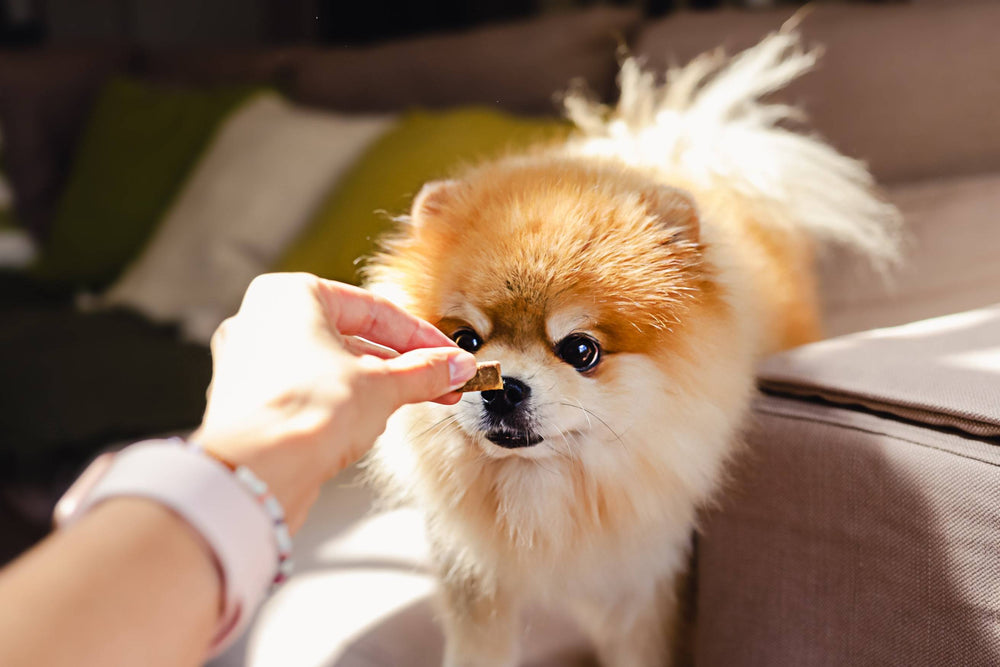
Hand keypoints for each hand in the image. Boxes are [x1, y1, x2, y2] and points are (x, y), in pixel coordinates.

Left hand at [191, 273, 475, 531]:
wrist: (256, 475)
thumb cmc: (303, 413)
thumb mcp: (383, 386)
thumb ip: (424, 372)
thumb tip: (452, 367)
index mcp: (289, 296)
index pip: (373, 309)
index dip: (421, 338)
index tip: (447, 357)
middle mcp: (261, 321)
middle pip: (351, 337)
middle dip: (401, 364)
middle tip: (439, 381)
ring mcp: (252, 364)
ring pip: (330, 366)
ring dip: (376, 385)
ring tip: (414, 402)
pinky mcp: (251, 404)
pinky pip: (309, 392)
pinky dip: (343, 403)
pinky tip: (370, 423)